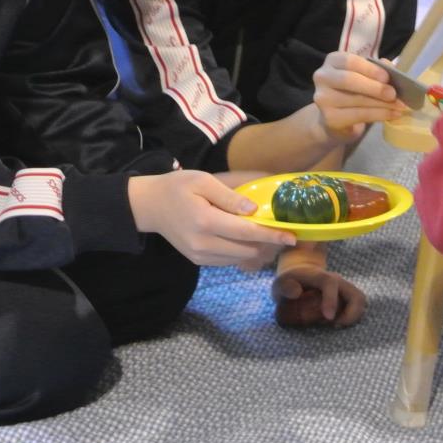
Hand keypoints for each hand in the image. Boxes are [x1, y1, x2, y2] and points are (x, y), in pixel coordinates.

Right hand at [129, 171, 293, 269]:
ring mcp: (200, 256)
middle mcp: (203, 244)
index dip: (272, 235)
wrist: (150, 206)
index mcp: (205, 222)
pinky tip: (247, 239)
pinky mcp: (199, 261)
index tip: (292, 236)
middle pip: (247, 250)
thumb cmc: (178, 187)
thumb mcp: (203, 181)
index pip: (246, 232)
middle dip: (268, 243)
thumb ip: (229, 196)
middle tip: (282, 231)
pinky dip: (242, 252)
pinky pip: (229, 260)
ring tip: (268, 234)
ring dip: (257, 249)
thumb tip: (254, 210)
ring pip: (240, 259)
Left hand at [273, 264, 366, 327]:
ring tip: (336, 325)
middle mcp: (337, 280)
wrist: (300, 272)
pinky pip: (358, 305)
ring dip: (353, 316)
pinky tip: (337, 322)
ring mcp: (344, 287)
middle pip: (356, 295)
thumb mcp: (280, 284)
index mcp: (320, 276)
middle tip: (335, 325)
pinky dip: (352, 316)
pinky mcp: (347, 295)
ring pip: (360, 301)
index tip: (329, 318)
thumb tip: (297, 293)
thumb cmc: (289, 281)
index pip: (330, 283)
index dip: (331, 300)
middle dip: (351, 314)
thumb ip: (285, 287)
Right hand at [313, 51, 408, 141]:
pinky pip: (358, 115)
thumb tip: (392, 69)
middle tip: (394, 94)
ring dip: (381, 104)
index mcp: (332, 61)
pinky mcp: (330, 118)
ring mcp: (323, 99)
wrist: (336, 119)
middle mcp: (322, 77)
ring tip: (398, 106)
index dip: (370, 69)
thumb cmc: (353, 91)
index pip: (349, 61)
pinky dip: (378, 115)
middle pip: (349, 80)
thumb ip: (377, 70)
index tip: (387, 77)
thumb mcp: (364, 76)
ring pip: (356, 100)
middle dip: (375, 88)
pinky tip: (392, 115)